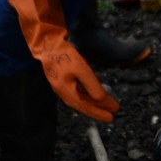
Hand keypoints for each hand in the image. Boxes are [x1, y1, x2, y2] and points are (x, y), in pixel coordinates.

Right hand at [8, 0, 119, 121]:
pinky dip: (87, 93)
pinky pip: (77, 91)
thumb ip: (92, 85)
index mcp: (67, 92)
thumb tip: (102, 100)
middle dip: (98, 109)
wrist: (48, 43)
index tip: (112, 116)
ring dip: (93, 101)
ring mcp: (62, 86)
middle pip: (84, 104)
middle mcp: (63, 92)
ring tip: (106, 104)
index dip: (99, 112)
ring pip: (81, 98)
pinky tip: (92, 93)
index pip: (86, 107)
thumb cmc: (64, 55)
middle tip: (112, 113)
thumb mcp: (81, 69)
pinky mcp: (62, 79)